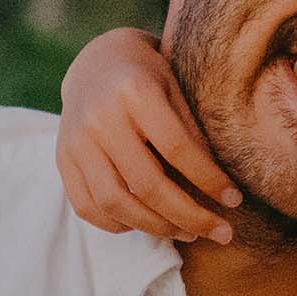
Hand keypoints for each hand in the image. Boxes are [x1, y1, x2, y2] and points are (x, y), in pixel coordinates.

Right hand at [55, 27, 238, 243]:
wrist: (96, 63)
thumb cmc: (149, 77)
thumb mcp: (178, 90)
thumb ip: (194, 134)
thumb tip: (221, 189)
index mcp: (135, 92)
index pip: (177, 149)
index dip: (209, 180)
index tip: (234, 200)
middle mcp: (100, 118)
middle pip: (146, 184)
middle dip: (189, 216)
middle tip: (221, 232)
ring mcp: (75, 141)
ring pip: (115, 203)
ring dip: (156, 227)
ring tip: (188, 231)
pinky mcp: (62, 159)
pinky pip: (87, 207)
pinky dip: (119, 224)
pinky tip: (147, 224)